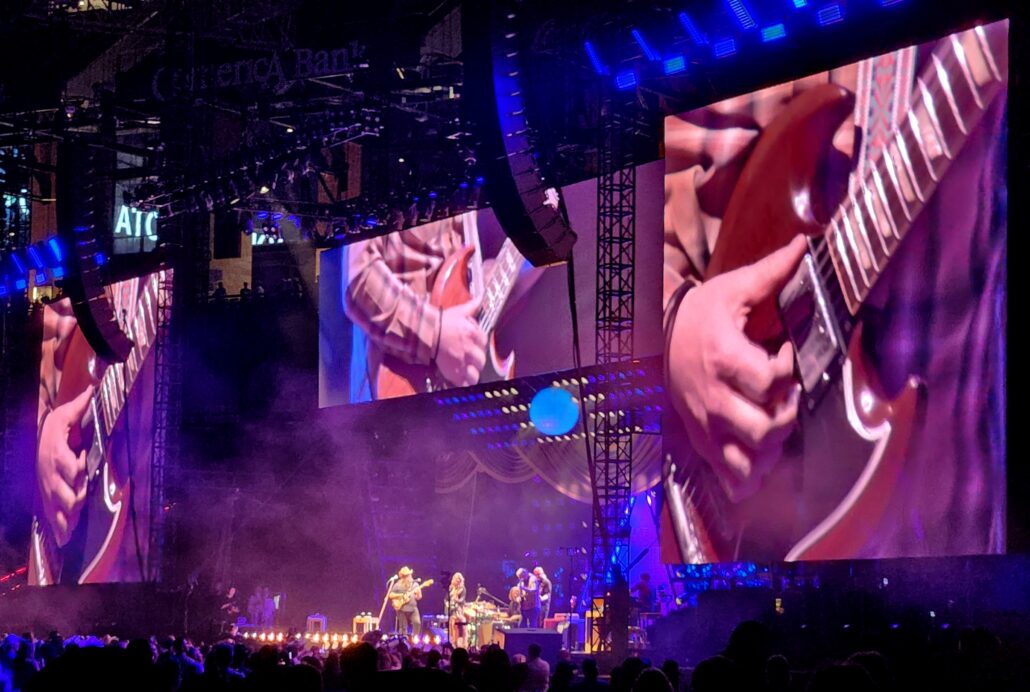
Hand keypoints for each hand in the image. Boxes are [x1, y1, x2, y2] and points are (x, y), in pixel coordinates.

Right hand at [36, 385, 93, 545]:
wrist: (36, 440)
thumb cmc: (54, 427)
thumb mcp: (66, 414)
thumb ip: (80, 406)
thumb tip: (94, 389)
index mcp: (57, 454)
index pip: (68, 466)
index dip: (76, 469)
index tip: (82, 468)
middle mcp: (51, 474)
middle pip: (63, 492)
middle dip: (73, 498)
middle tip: (80, 499)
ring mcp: (48, 488)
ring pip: (57, 507)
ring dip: (66, 517)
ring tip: (72, 526)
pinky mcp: (48, 497)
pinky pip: (52, 515)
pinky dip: (59, 527)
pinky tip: (65, 538)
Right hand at [436, 296, 487, 385]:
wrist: (425, 332)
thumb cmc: (441, 322)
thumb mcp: (458, 311)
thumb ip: (472, 307)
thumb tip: (480, 298)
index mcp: (474, 334)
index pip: (484, 342)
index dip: (478, 344)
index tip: (472, 345)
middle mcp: (471, 349)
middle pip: (481, 360)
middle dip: (476, 360)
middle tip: (468, 358)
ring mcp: (462, 362)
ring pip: (475, 374)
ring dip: (471, 374)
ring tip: (465, 371)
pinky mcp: (454, 373)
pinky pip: (464, 383)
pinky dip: (463, 383)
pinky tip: (460, 379)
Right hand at [668, 236, 805, 501]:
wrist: (655, 334)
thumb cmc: (699, 312)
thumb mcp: (732, 288)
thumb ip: (771, 272)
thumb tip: (803, 246)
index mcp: (722, 356)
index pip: (768, 379)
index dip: (790, 369)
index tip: (789, 351)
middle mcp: (713, 394)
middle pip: (761, 427)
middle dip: (787, 417)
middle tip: (788, 397)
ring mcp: (705, 420)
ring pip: (745, 457)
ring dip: (771, 450)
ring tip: (776, 426)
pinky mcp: (700, 435)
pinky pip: (724, 470)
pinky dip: (746, 478)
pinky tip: (760, 467)